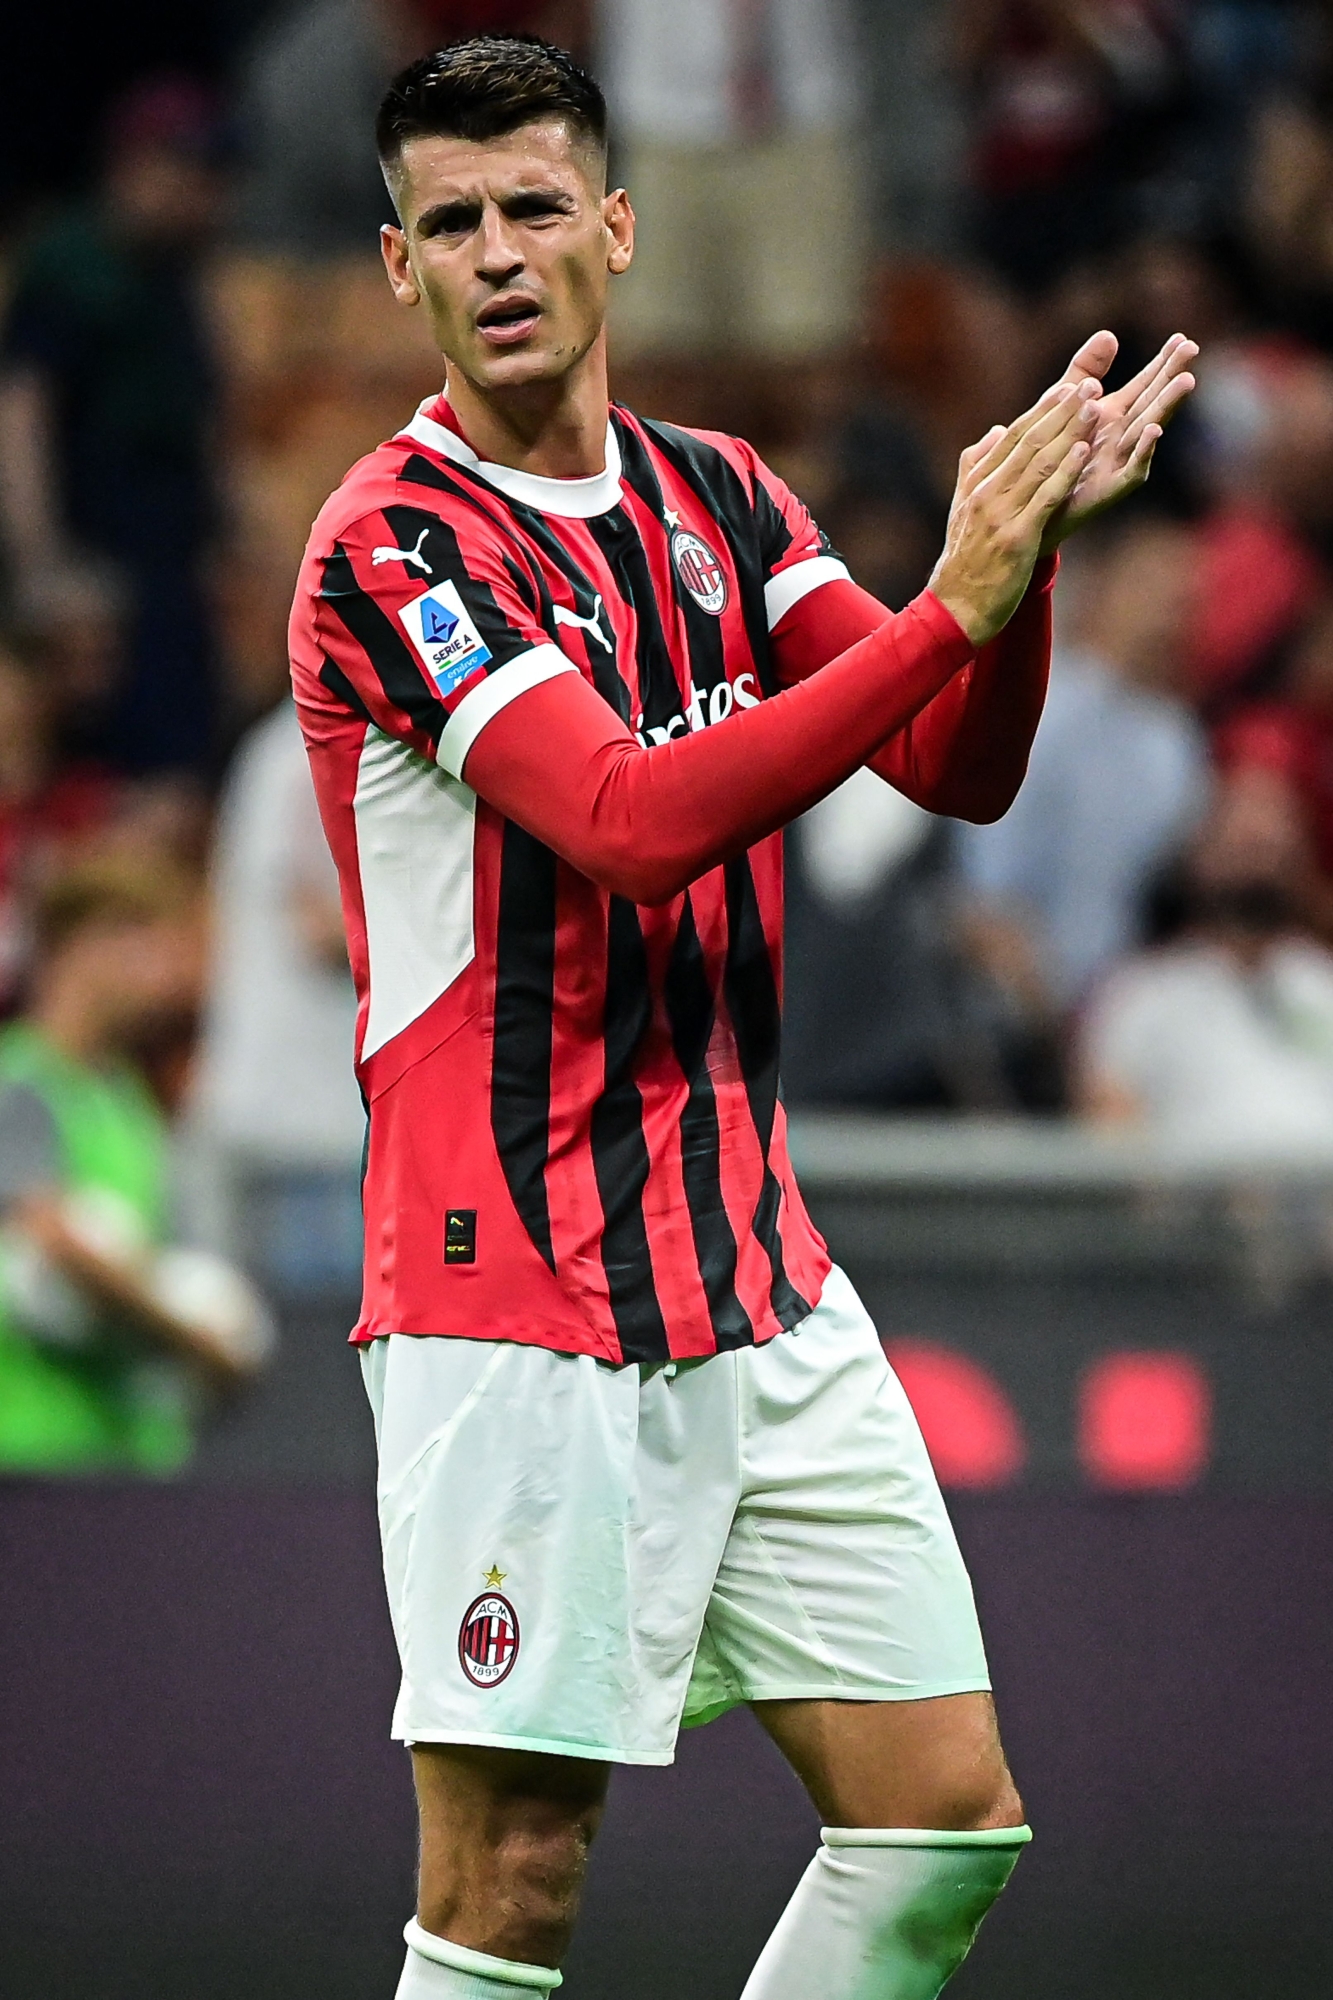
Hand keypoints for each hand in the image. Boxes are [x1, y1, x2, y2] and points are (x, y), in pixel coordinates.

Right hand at [929, 380, 1099, 646]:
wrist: (956, 608)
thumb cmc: (966, 562)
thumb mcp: (964, 509)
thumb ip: (976, 468)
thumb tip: (994, 431)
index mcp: (977, 483)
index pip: (1013, 438)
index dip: (1043, 411)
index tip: (1069, 387)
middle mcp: (986, 493)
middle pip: (1028, 443)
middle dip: (1061, 412)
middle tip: (1089, 385)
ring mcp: (1000, 514)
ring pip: (1038, 464)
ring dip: (1068, 432)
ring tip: (1094, 407)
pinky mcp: (1016, 538)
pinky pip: (1044, 497)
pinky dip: (1065, 472)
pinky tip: (1083, 452)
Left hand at [1040, 330, 1197, 549]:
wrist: (1031, 506)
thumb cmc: (1050, 454)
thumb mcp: (1065, 404)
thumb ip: (1085, 371)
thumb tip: (1110, 334)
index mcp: (1112, 416)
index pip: (1143, 384)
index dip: (1162, 362)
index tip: (1181, 338)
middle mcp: (1122, 437)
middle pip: (1152, 401)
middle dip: (1172, 375)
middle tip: (1192, 348)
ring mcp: (1119, 462)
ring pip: (1148, 429)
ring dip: (1167, 405)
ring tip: (1186, 380)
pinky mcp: (1109, 488)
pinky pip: (1132, 468)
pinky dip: (1144, 450)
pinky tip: (1154, 430)